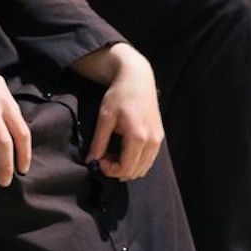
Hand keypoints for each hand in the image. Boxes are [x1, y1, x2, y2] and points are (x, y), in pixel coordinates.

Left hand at [81, 44, 162, 180]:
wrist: (137, 79)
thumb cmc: (120, 95)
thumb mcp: (105, 118)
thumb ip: (98, 142)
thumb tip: (91, 161)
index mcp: (138, 137)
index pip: (126, 168)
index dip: (110, 170)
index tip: (98, 161)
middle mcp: (152, 141)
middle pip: (136, 171)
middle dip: (117, 170)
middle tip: (103, 158)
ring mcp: (158, 139)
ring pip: (144, 168)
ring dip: (127, 167)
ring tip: (112, 153)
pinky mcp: (159, 136)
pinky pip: (149, 159)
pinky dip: (136, 161)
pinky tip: (124, 150)